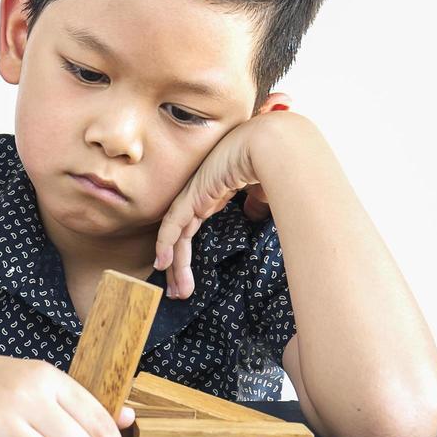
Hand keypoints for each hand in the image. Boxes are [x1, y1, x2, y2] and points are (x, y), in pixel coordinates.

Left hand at [153, 112, 286, 299]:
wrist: (273, 144)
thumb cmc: (275, 163)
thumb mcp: (264, 191)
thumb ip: (256, 204)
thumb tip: (254, 215)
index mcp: (214, 192)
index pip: (192, 226)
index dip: (186, 251)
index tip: (186, 275)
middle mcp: (199, 194)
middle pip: (180, 235)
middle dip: (178, 265)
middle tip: (177, 291)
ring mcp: (193, 194)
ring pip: (175, 235)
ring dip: (174, 265)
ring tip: (174, 291)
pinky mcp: (192, 195)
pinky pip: (173, 225)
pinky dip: (165, 244)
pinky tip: (162, 264)